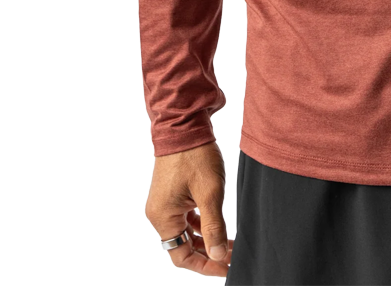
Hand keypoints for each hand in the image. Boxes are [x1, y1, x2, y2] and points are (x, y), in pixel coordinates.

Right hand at [144, 141, 233, 277]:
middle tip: (230, 254)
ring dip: (206, 238)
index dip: (205, 265)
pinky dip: (200, 223)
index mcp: (164, 217)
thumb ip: (213, 227)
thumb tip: (217, 255)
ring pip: (186, 231)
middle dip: (208, 251)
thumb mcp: (210, 192)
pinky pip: (185, 217)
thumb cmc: (195, 155)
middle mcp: (160, 213)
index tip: (226, 266)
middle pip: (183, 245)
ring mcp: (165, 202)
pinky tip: (216, 223)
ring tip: (227, 241)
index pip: (181, 256)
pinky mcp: (172, 193)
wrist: (184, 125)